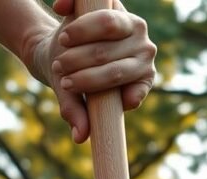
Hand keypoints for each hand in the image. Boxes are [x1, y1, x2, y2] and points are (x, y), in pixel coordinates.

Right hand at [33, 0, 155, 142]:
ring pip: (107, 26)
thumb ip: (77, 113)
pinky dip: (79, 9)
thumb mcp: (73, 95)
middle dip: (81, 64)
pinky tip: (61, 10)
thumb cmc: (73, 76)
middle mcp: (146, 51)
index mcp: (144, 78)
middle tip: (61, 70)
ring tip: (61, 49)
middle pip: (110, 56)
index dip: (95, 81)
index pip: (125, 78)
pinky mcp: (117, 4)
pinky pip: (99, 6)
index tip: (72, 85)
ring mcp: (134, 25)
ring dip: (79, 38)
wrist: (60, 45)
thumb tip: (79, 138)